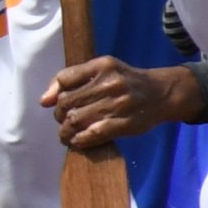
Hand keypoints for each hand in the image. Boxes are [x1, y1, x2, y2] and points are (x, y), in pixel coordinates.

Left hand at [42, 54, 193, 148]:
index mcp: (102, 66)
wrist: (162, 93)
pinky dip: (80, 140)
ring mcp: (118, 104)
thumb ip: (74, 78)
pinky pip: (93, 134)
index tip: (52, 104)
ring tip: (67, 135)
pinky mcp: (125, 124)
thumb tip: (44, 101)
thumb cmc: (127, 81)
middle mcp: (109, 83)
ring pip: (76, 120)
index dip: (54, 94)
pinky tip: (78, 141)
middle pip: (67, 102)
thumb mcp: (104, 69)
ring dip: (66, 131)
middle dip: (60, 115)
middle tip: (63, 121)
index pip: (64, 78)